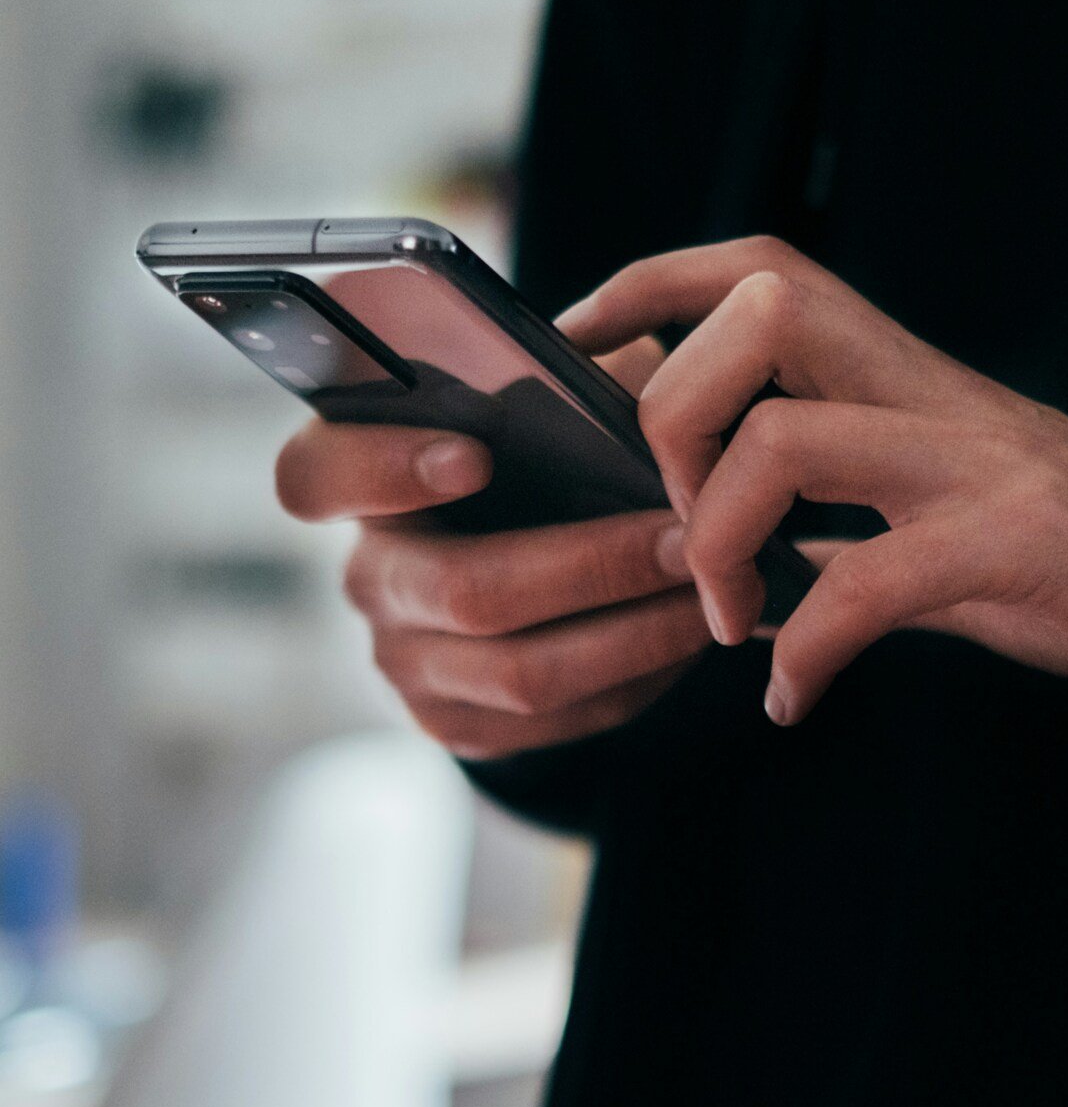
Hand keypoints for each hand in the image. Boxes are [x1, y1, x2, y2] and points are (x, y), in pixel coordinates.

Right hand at [273, 338, 710, 760]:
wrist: (536, 565)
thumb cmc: (543, 456)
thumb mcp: (547, 399)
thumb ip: (568, 382)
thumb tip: (637, 388)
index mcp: (361, 478)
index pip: (317, 475)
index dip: (384, 469)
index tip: (475, 455)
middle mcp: (370, 576)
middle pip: (465, 591)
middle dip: (594, 567)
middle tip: (687, 539)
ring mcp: (407, 662)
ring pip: (523, 672)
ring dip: (636, 633)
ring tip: (713, 592)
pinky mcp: (457, 724)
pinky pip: (557, 720)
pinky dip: (637, 678)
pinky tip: (689, 636)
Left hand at [557, 237, 1067, 726]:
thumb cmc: (1065, 554)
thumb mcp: (933, 515)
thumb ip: (838, 518)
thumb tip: (730, 553)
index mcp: (901, 374)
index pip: (757, 268)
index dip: (648, 285)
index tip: (577, 346)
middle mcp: (930, 391)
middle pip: (759, 313)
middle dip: (672, 414)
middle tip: (676, 528)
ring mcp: (974, 459)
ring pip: (788, 439)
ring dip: (723, 540)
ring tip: (730, 622)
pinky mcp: (1014, 541)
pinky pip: (870, 583)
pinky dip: (809, 649)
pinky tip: (794, 697)